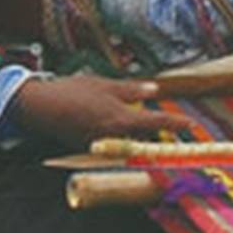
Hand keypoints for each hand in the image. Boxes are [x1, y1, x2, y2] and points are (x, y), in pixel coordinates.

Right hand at [6, 74, 190, 148]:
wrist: (41, 108)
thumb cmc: (72, 92)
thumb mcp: (105, 85)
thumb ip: (131, 90)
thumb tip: (154, 91)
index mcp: (121, 119)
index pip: (157, 123)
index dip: (176, 124)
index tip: (190, 125)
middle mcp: (114, 137)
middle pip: (146, 140)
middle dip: (159, 135)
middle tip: (173, 129)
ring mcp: (102, 145)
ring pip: (130, 144)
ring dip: (141, 138)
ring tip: (147, 128)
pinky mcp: (90, 148)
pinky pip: (113, 145)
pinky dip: (122, 138)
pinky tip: (119, 128)